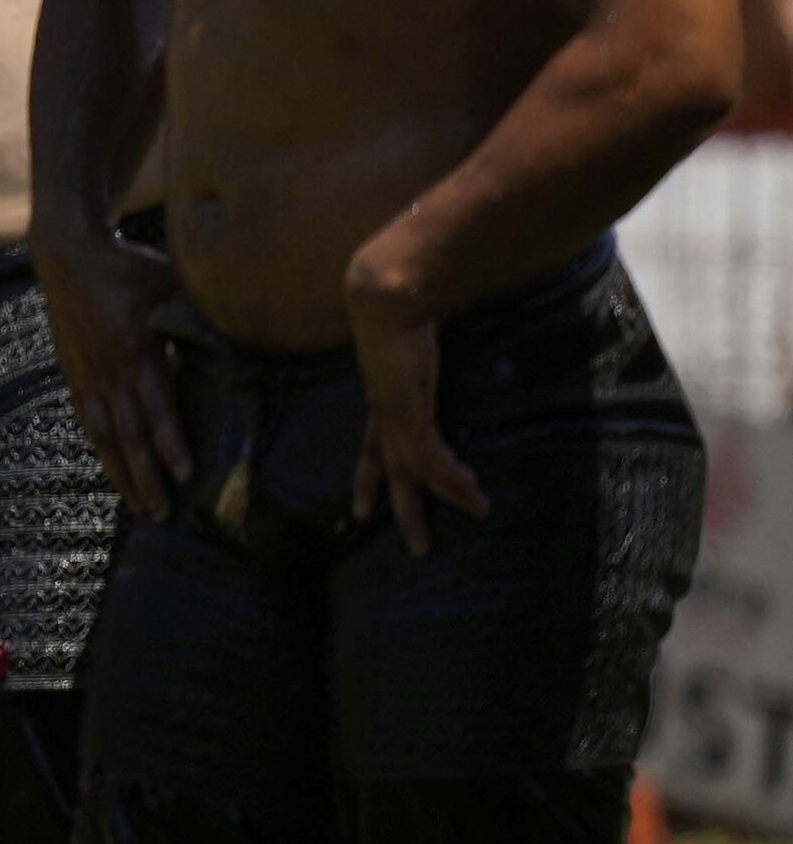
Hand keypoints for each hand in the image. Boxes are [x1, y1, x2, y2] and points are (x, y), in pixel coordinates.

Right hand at [34, 225, 194, 521]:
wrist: (67, 255)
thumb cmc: (129, 267)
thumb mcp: (169, 284)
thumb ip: (198, 315)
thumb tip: (243, 339)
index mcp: (136, 349)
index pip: (157, 406)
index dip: (171, 442)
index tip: (186, 473)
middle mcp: (109, 370)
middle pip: (128, 434)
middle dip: (147, 476)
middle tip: (164, 512)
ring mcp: (87, 376)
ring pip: (104, 437)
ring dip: (121, 475)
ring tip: (138, 508)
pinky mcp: (73, 376)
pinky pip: (88, 422)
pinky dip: (100, 452)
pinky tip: (112, 472)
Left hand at [349, 293, 487, 558]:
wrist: (385, 297)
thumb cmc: (400, 306)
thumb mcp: (415, 332)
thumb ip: (424, 340)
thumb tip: (440, 327)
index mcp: (381, 397)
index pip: (372, 446)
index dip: (370, 475)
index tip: (363, 505)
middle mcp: (383, 412)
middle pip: (390, 471)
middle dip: (401, 509)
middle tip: (417, 546)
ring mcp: (393, 415)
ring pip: (417, 471)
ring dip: (448, 495)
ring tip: (480, 512)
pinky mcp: (407, 412)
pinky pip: (431, 456)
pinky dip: (452, 475)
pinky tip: (472, 488)